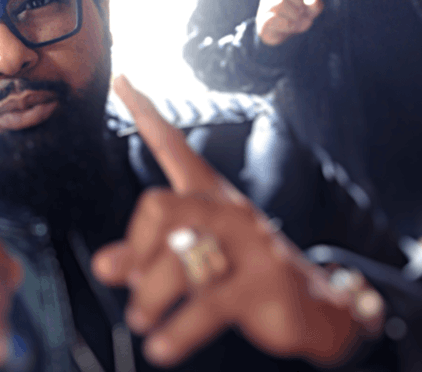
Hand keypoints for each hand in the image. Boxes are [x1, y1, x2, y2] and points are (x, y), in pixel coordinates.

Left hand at [92, 76, 382, 366]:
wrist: (318, 308)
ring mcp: (249, 244)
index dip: (145, 112)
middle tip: (127, 282)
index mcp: (210, 195)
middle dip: (135, 246)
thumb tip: (104, 267)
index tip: (122, 78)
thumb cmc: (243, 273)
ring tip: (141, 321)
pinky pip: (207, 304)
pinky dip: (177, 331)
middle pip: (160, 205)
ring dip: (150, 296)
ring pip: (180, 259)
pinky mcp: (263, 282)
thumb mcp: (192, 261)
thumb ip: (143, 259)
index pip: (173, 145)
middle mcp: (228, 210)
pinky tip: (162, 346)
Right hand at [256, 0, 323, 46]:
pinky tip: (288, 27)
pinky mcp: (263, 22)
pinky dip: (287, 25)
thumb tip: (315, 1)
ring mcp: (265, 9)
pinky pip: (276, 19)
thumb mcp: (308, 15)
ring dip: (293, 15)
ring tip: (295, 23)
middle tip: (301, 12)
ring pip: (280, 4)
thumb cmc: (292, 23)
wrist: (277, 42)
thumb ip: (314, 7)